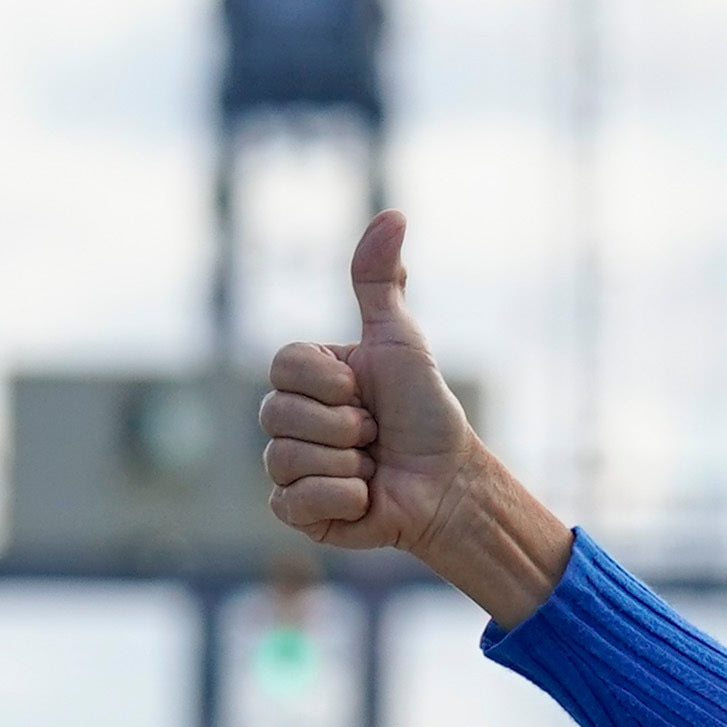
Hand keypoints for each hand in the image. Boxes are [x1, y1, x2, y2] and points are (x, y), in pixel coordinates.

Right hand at [261, 212, 567, 622]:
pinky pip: (291, 503)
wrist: (449, 483)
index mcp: (302, 378)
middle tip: (374, 434)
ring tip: (372, 468)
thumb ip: (380, 282)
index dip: (332, 382)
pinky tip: (366, 500)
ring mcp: (286, 468)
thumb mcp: (401, 341)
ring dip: (347, 464)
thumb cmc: (425, 413)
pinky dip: (341, 500)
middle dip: (344, 426)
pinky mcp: (296, 513)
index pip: (283, 365)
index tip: (365, 391)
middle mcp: (286, 421)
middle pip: (277, 414)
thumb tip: (392, 213)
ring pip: (284, 457)